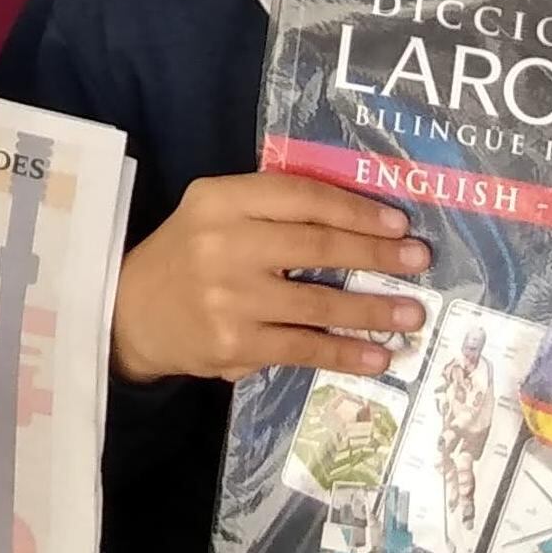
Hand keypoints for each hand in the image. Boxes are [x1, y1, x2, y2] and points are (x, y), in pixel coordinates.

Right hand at [111, 172, 432, 384]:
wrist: (132, 311)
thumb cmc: (188, 253)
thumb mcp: (214, 211)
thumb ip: (270, 208)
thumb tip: (357, 219)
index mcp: (220, 199)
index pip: (300, 196)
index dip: (354, 208)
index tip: (398, 221)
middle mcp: (223, 243)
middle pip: (315, 246)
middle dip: (376, 254)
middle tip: (419, 260)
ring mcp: (229, 297)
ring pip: (317, 304)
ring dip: (373, 310)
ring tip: (412, 313)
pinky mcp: (235, 343)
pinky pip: (303, 347)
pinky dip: (345, 353)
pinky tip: (378, 355)